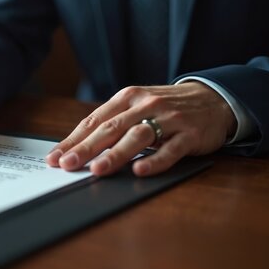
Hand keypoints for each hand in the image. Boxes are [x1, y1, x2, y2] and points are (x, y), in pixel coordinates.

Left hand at [45, 82, 236, 176]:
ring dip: (116, 154)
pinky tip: (140, 171)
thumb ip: (113, 123)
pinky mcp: (190, 134)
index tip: (55, 157)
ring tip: (98, 169)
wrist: (213, 98)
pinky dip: (155, 161)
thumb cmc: (166, 107)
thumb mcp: (137, 106)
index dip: (73, 139)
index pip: (94, 121)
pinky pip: (171, 149)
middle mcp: (145, 105)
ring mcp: (169, 119)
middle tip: (67, 164)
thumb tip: (78, 147)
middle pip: (111, 128)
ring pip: (138, 137)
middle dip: (86, 148)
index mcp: (127, 97)